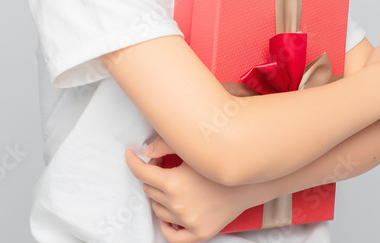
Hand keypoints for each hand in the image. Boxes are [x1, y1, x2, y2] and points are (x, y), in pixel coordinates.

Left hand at [124, 135, 251, 241]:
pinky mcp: (199, 233)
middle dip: (151, 175)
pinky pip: (173, 237)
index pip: (141, 173)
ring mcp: (188, 221)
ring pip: (157, 210)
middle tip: (163, 165)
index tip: (130, 155)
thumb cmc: (219, 162)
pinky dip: (166, 227)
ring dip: (159, 197)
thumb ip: (165, 146)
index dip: (132, 161)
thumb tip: (145, 152)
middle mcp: (178, 205)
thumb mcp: (191, 149)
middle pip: (148, 189)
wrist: (248, 181)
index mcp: (173, 183)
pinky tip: (168, 217)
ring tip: (172, 185)